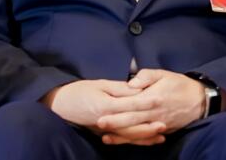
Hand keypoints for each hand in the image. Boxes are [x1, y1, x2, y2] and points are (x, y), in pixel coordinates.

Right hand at [41, 79, 165, 143]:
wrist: (61, 105)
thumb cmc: (80, 91)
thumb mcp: (99, 84)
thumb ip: (119, 88)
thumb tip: (137, 87)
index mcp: (106, 105)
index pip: (129, 104)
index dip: (145, 102)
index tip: (159, 98)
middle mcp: (107, 119)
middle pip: (131, 125)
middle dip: (148, 125)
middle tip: (164, 123)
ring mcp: (106, 129)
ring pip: (129, 135)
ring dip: (145, 136)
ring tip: (161, 134)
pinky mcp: (106, 133)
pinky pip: (123, 138)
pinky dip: (136, 140)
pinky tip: (149, 140)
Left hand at [96, 69, 205, 144]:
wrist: (200, 101)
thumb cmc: (180, 85)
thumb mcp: (164, 74)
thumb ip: (146, 76)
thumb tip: (130, 83)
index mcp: (153, 97)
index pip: (131, 104)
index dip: (116, 108)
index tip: (101, 110)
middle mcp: (155, 113)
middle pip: (131, 120)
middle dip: (114, 123)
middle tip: (98, 124)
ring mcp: (158, 124)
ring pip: (137, 132)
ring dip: (121, 136)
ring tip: (106, 137)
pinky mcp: (162, 131)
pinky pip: (146, 137)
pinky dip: (134, 141)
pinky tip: (123, 141)